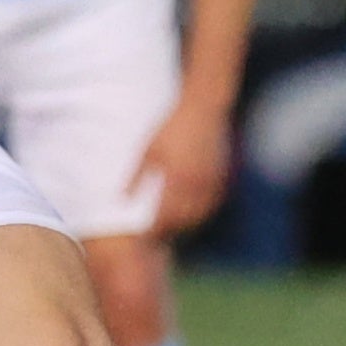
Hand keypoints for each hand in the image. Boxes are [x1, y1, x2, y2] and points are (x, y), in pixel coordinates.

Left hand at [137, 98, 236, 236]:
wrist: (204, 108)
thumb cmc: (172, 127)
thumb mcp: (149, 149)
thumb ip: (136, 176)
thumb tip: (123, 198)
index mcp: (176, 180)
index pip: (164, 217)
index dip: (154, 230)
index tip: (144, 237)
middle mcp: (196, 186)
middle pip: (183, 220)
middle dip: (169, 229)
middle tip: (156, 234)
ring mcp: (212, 183)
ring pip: (199, 215)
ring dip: (186, 223)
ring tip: (172, 226)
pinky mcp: (222, 178)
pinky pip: (212, 204)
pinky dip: (201, 211)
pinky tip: (192, 211)